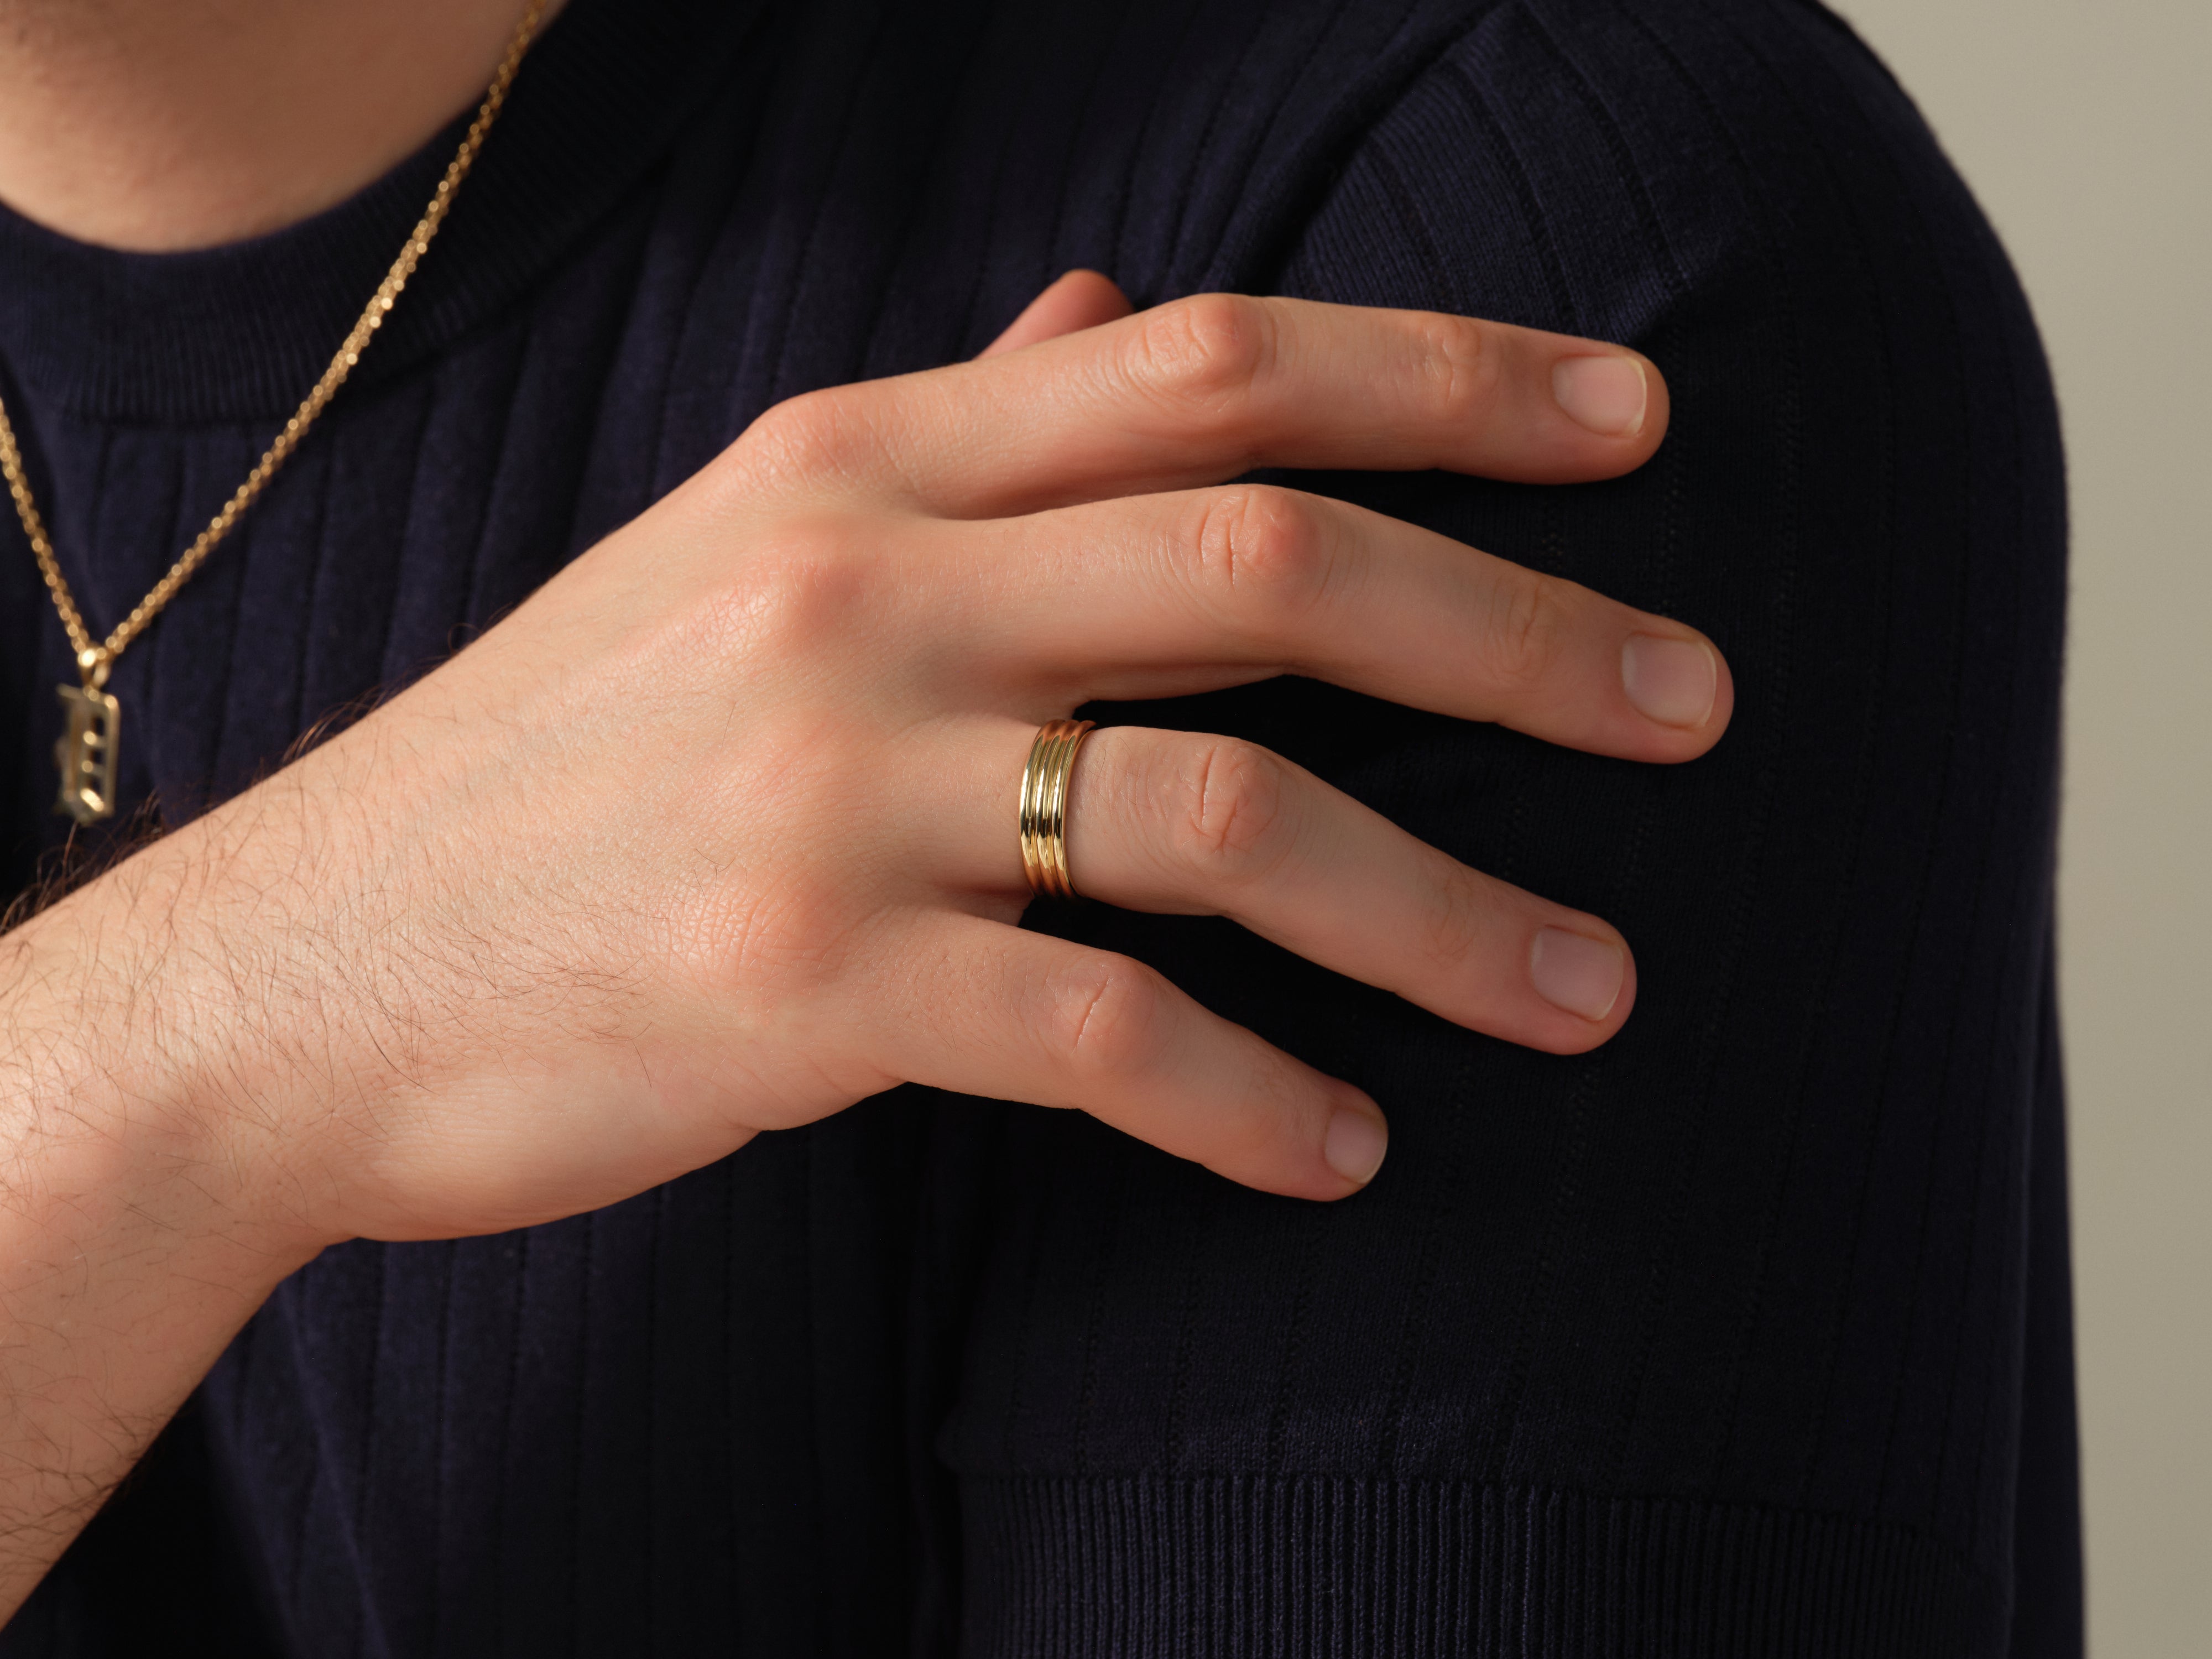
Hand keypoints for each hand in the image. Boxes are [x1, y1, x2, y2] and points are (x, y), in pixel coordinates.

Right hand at [44, 273, 1727, 1246]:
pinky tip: (1344, 1148)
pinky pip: (1095, 1035)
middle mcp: (854, 592)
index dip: (1444, 377)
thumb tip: (1112, 305)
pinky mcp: (797, 989)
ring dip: (1440, 912)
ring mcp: (826, 793)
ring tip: (1591, 990)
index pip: (1205, 367)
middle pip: (1264, 560)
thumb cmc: (557, 760)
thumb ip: (956, 426)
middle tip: (1694, 704)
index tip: (1632, 422)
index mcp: (856, 465)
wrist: (304, 968)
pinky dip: (1252, 1100)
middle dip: (1515, 629)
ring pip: (1218, 816)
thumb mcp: (737, 547)